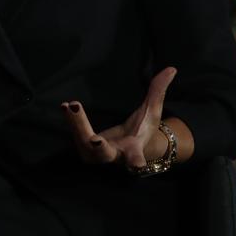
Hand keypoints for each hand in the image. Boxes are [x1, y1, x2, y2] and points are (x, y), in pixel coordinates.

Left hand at [60, 67, 176, 169]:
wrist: (129, 146)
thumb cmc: (142, 128)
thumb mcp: (152, 109)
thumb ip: (158, 90)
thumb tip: (171, 69)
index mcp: (134, 148)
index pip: (136, 157)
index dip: (136, 162)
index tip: (137, 165)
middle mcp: (115, 155)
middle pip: (104, 154)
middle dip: (98, 147)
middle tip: (94, 139)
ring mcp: (98, 155)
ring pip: (85, 146)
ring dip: (77, 126)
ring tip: (70, 106)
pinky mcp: (86, 149)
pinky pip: (76, 137)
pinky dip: (71, 122)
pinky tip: (64, 106)